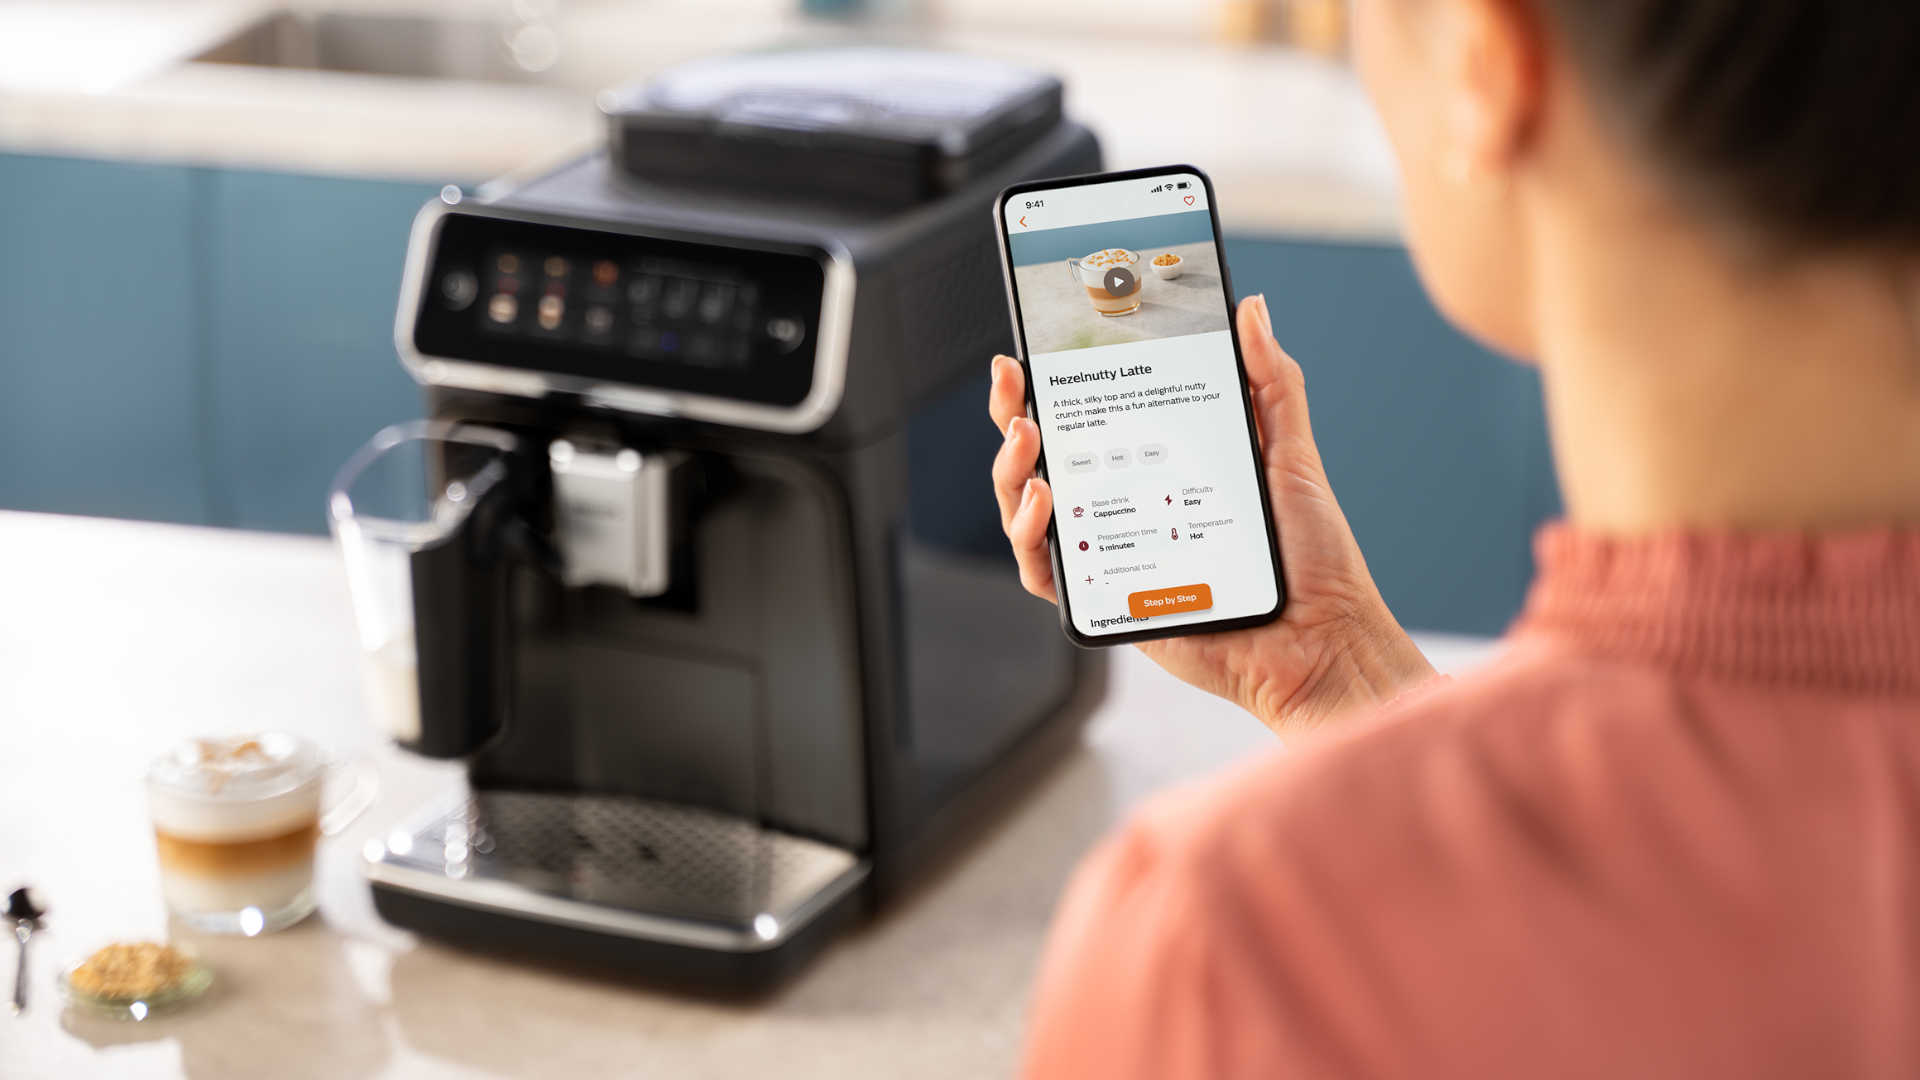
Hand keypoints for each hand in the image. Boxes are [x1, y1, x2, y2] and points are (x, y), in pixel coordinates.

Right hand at [988, 295, 1435, 732]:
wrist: (1322, 637)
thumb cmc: (1310, 555)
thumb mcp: (1290, 453)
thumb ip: (1271, 382)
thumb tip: (1251, 309)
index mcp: (1159, 463)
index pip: (1089, 416)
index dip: (1048, 385)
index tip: (1029, 351)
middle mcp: (1126, 504)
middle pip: (1043, 458)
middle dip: (1013, 415)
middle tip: (1016, 386)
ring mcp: (1112, 551)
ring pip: (1027, 510)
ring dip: (1011, 471)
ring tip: (1030, 441)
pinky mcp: (1108, 601)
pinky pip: (1044, 572)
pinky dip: (1028, 537)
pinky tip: (1043, 503)